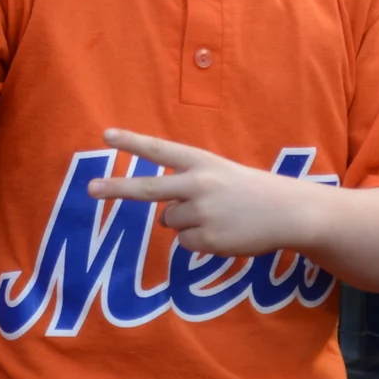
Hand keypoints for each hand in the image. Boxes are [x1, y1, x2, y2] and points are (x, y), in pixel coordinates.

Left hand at [84, 129, 317, 259]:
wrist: (289, 212)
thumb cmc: (249, 191)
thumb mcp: (219, 175)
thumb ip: (188, 186)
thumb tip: (162, 216)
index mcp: (201, 162)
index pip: (160, 150)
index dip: (132, 142)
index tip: (105, 135)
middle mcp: (199, 184)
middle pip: (149, 187)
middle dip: (117, 188)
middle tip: (90, 189)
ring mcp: (203, 212)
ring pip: (169, 221)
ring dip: (186, 222)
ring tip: (218, 217)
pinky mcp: (209, 239)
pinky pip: (185, 242)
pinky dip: (199, 241)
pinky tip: (223, 233)